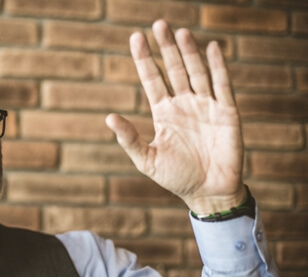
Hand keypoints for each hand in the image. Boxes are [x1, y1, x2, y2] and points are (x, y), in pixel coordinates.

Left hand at [106, 20, 245, 213]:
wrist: (208, 193)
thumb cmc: (177, 178)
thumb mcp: (147, 160)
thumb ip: (129, 139)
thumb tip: (108, 117)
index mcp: (164, 113)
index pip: (152, 79)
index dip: (145, 59)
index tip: (136, 37)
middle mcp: (184, 104)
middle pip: (174, 69)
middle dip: (166, 48)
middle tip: (159, 24)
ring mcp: (205, 106)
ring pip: (196, 72)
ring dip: (189, 52)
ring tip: (180, 32)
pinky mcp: (226, 112)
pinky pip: (222, 85)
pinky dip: (218, 67)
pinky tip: (212, 48)